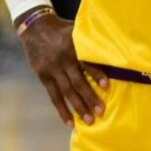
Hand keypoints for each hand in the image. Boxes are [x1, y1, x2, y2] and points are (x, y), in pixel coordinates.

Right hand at [18, 11, 108, 127]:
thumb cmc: (62, 30)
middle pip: (78, 81)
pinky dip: (62, 110)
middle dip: (90, 97)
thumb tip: (115, 47)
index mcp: (73, 46)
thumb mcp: (76, 30)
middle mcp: (63, 59)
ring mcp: (52, 69)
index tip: (107, 86)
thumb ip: (90, 40)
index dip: (96, 74)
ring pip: (67, 91)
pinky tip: (70, 122)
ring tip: (90, 121)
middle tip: (102, 112)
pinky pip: (54, 96)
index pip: (86, 62)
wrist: (35, 28)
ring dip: (79, 107)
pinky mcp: (43, 76)